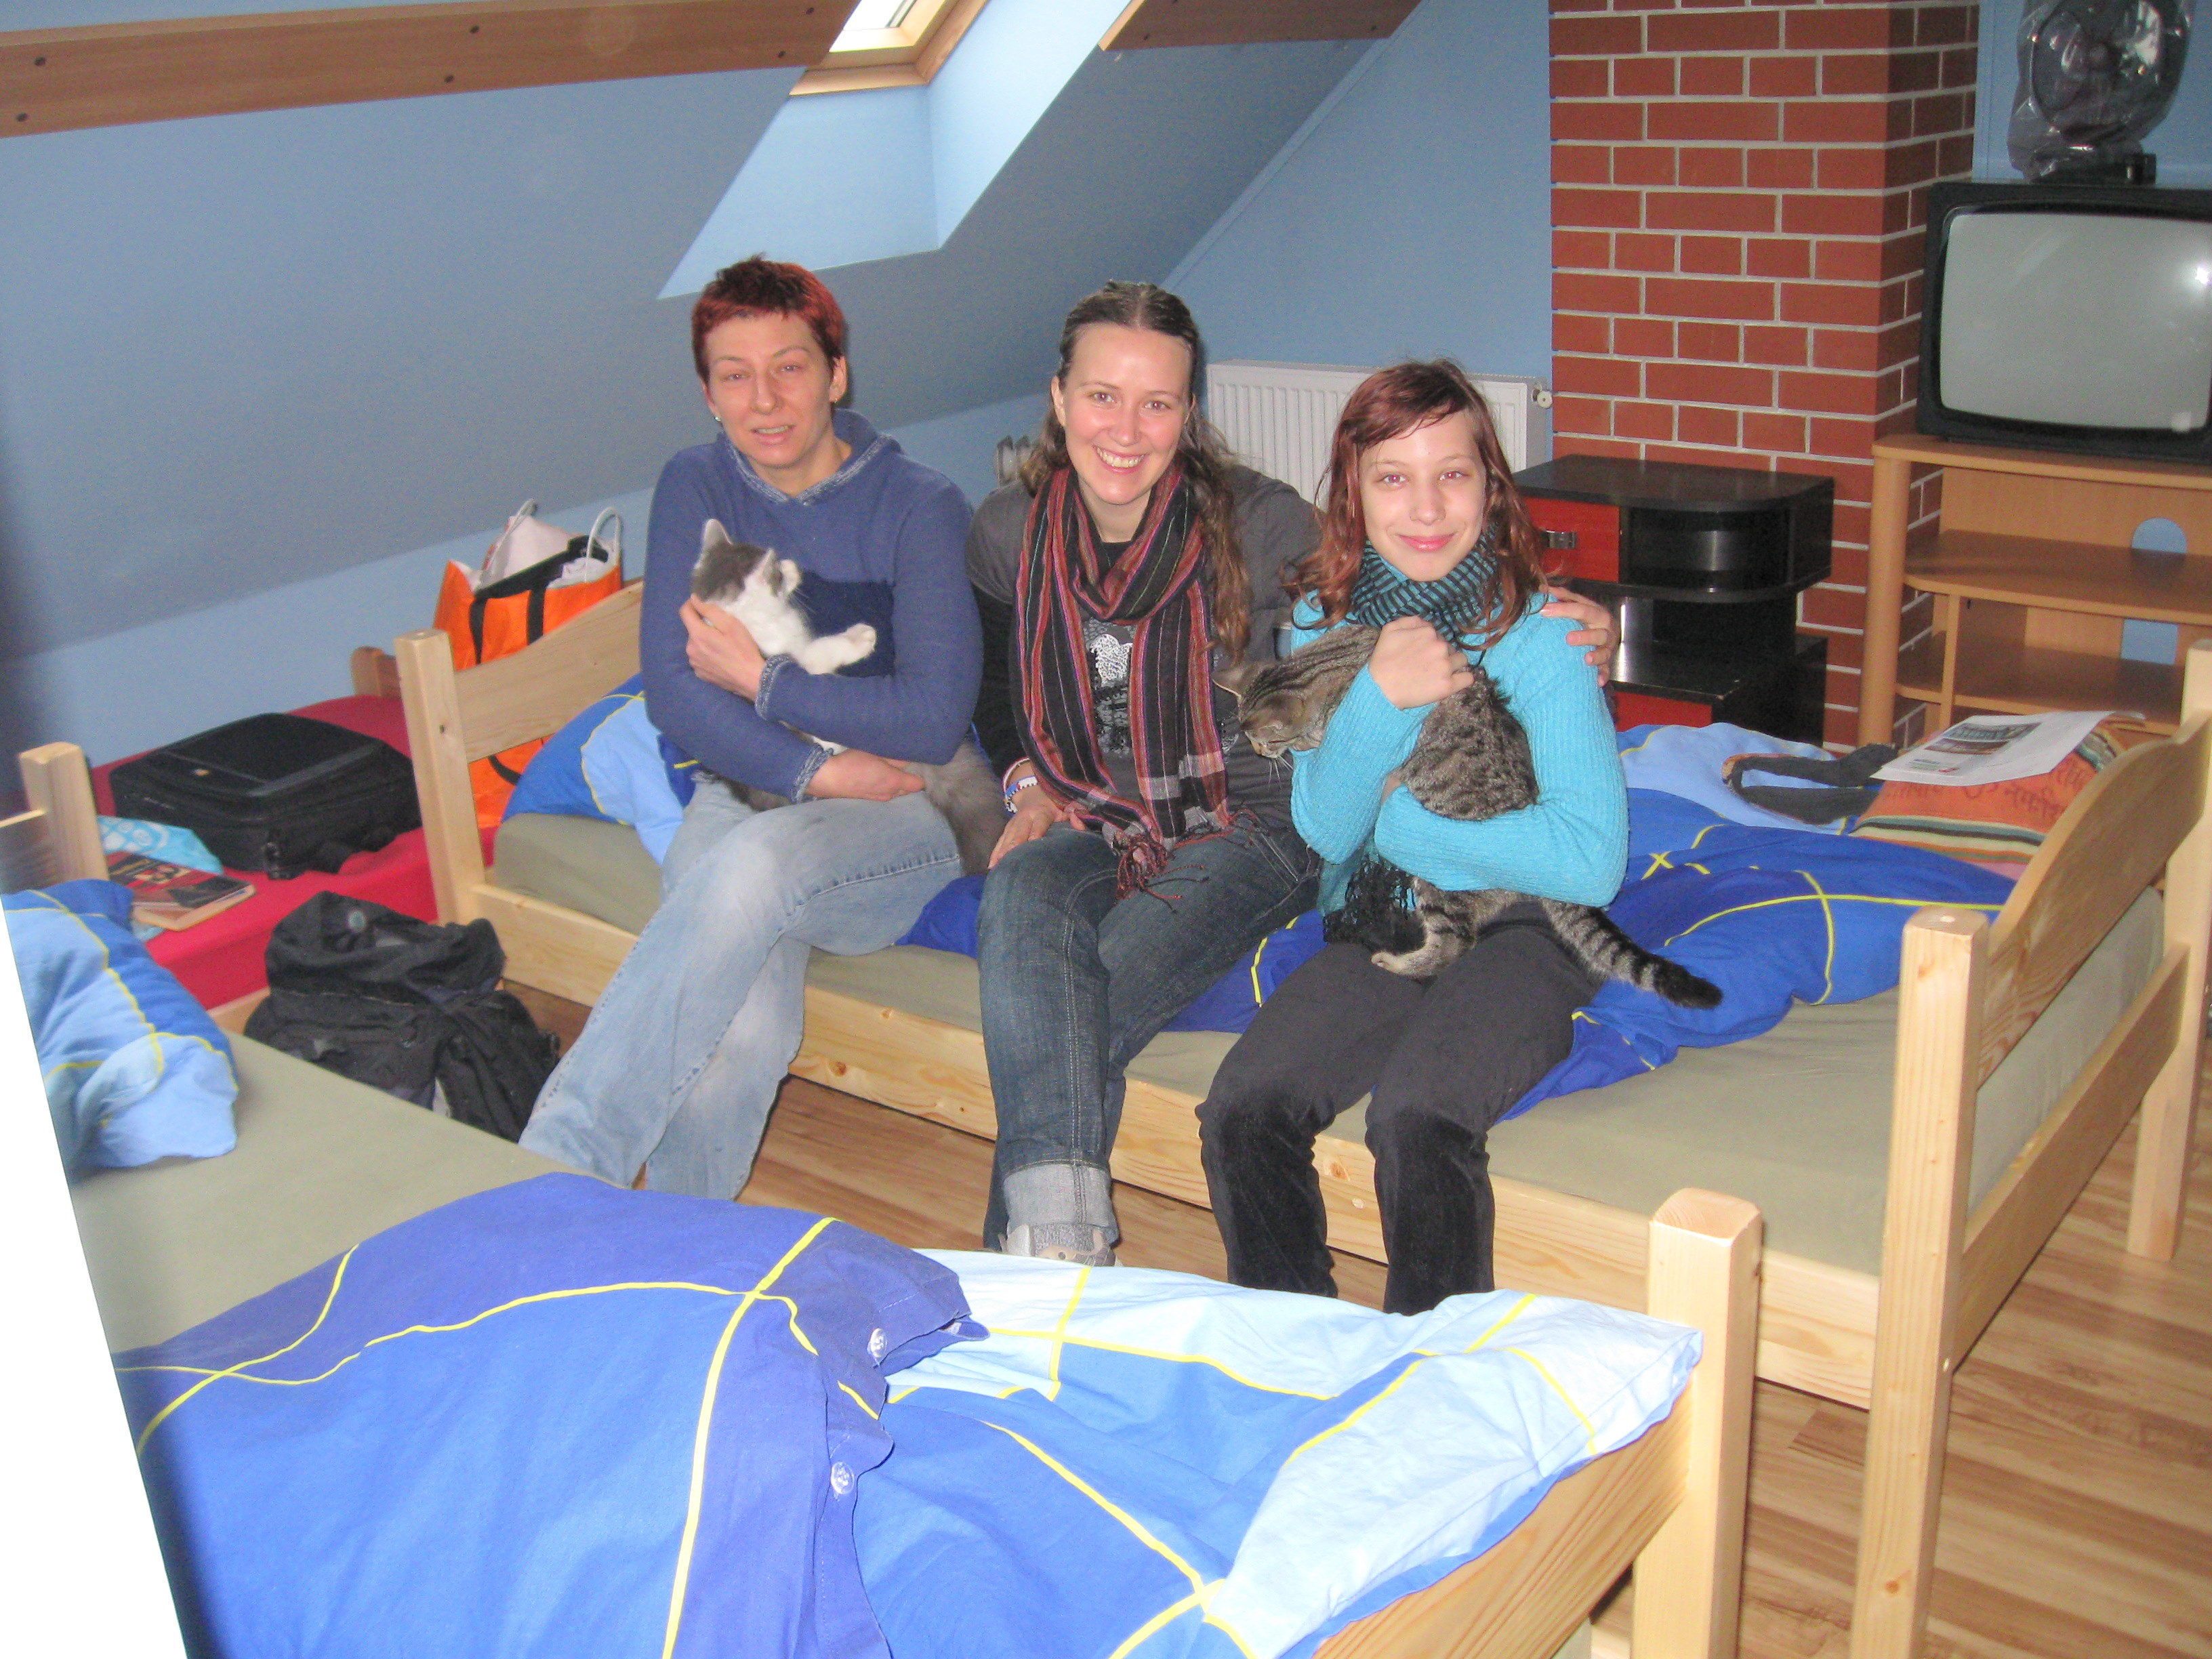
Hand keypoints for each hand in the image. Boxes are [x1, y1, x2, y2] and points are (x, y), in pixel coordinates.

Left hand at [682, 598, 765, 698]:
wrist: (751, 679)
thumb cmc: (743, 649)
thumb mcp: (731, 624)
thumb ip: (710, 610)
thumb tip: (694, 599)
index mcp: (697, 635)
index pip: (684, 612)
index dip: (692, 604)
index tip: (702, 603)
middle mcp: (690, 649)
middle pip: (692, 630)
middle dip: (702, 626)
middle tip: (720, 630)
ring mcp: (694, 663)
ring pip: (695, 645)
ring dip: (704, 641)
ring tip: (721, 646)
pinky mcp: (700, 674)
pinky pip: (699, 658)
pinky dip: (706, 655)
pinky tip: (720, 658)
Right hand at [804, 749, 925, 801]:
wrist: (828, 778)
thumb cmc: (852, 763)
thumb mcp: (875, 753)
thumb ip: (894, 757)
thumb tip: (908, 757)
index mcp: (894, 782)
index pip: (919, 784)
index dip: (920, 775)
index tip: (918, 766)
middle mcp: (890, 794)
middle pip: (908, 789)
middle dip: (908, 779)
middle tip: (902, 765)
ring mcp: (879, 799)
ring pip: (895, 792)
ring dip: (895, 783)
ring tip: (887, 769)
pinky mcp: (869, 800)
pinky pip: (884, 794)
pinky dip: (884, 787)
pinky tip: (875, 777)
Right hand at [988, 766, 1066, 866]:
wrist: (1035, 793)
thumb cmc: (1055, 805)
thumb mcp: (1066, 805)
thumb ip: (1074, 813)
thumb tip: (1076, 818)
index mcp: (1041, 812)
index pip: (1038, 825)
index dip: (1035, 834)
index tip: (1031, 844)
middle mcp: (1025, 818)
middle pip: (1018, 834)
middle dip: (1013, 847)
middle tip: (1008, 860)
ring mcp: (1014, 823)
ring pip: (1007, 838)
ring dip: (1001, 852)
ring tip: (996, 866)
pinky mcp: (1007, 829)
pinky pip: (1000, 841)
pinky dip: (995, 852)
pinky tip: (991, 865)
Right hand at [1367, 616, 1473, 709]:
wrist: (1380, 689)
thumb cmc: (1382, 660)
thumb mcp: (1390, 630)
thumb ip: (1410, 621)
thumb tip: (1426, 623)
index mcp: (1429, 632)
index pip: (1439, 635)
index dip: (1431, 645)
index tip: (1421, 654)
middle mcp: (1440, 646)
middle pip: (1450, 648)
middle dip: (1442, 655)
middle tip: (1427, 666)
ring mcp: (1446, 666)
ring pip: (1462, 660)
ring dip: (1454, 665)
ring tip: (1439, 674)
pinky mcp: (1448, 685)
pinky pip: (1468, 678)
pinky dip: (1463, 679)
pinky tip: (1454, 681)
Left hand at [1538, 585, 1616, 682]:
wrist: (1607, 634)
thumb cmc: (1586, 619)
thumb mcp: (1578, 606)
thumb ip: (1563, 597)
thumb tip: (1542, 588)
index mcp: (1597, 612)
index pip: (1581, 608)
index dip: (1563, 609)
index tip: (1544, 610)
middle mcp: (1605, 629)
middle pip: (1597, 630)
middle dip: (1584, 635)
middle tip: (1568, 639)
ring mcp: (1608, 647)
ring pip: (1605, 651)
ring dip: (1597, 655)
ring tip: (1586, 659)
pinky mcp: (1608, 663)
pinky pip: (1607, 670)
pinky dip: (1603, 675)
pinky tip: (1598, 681)